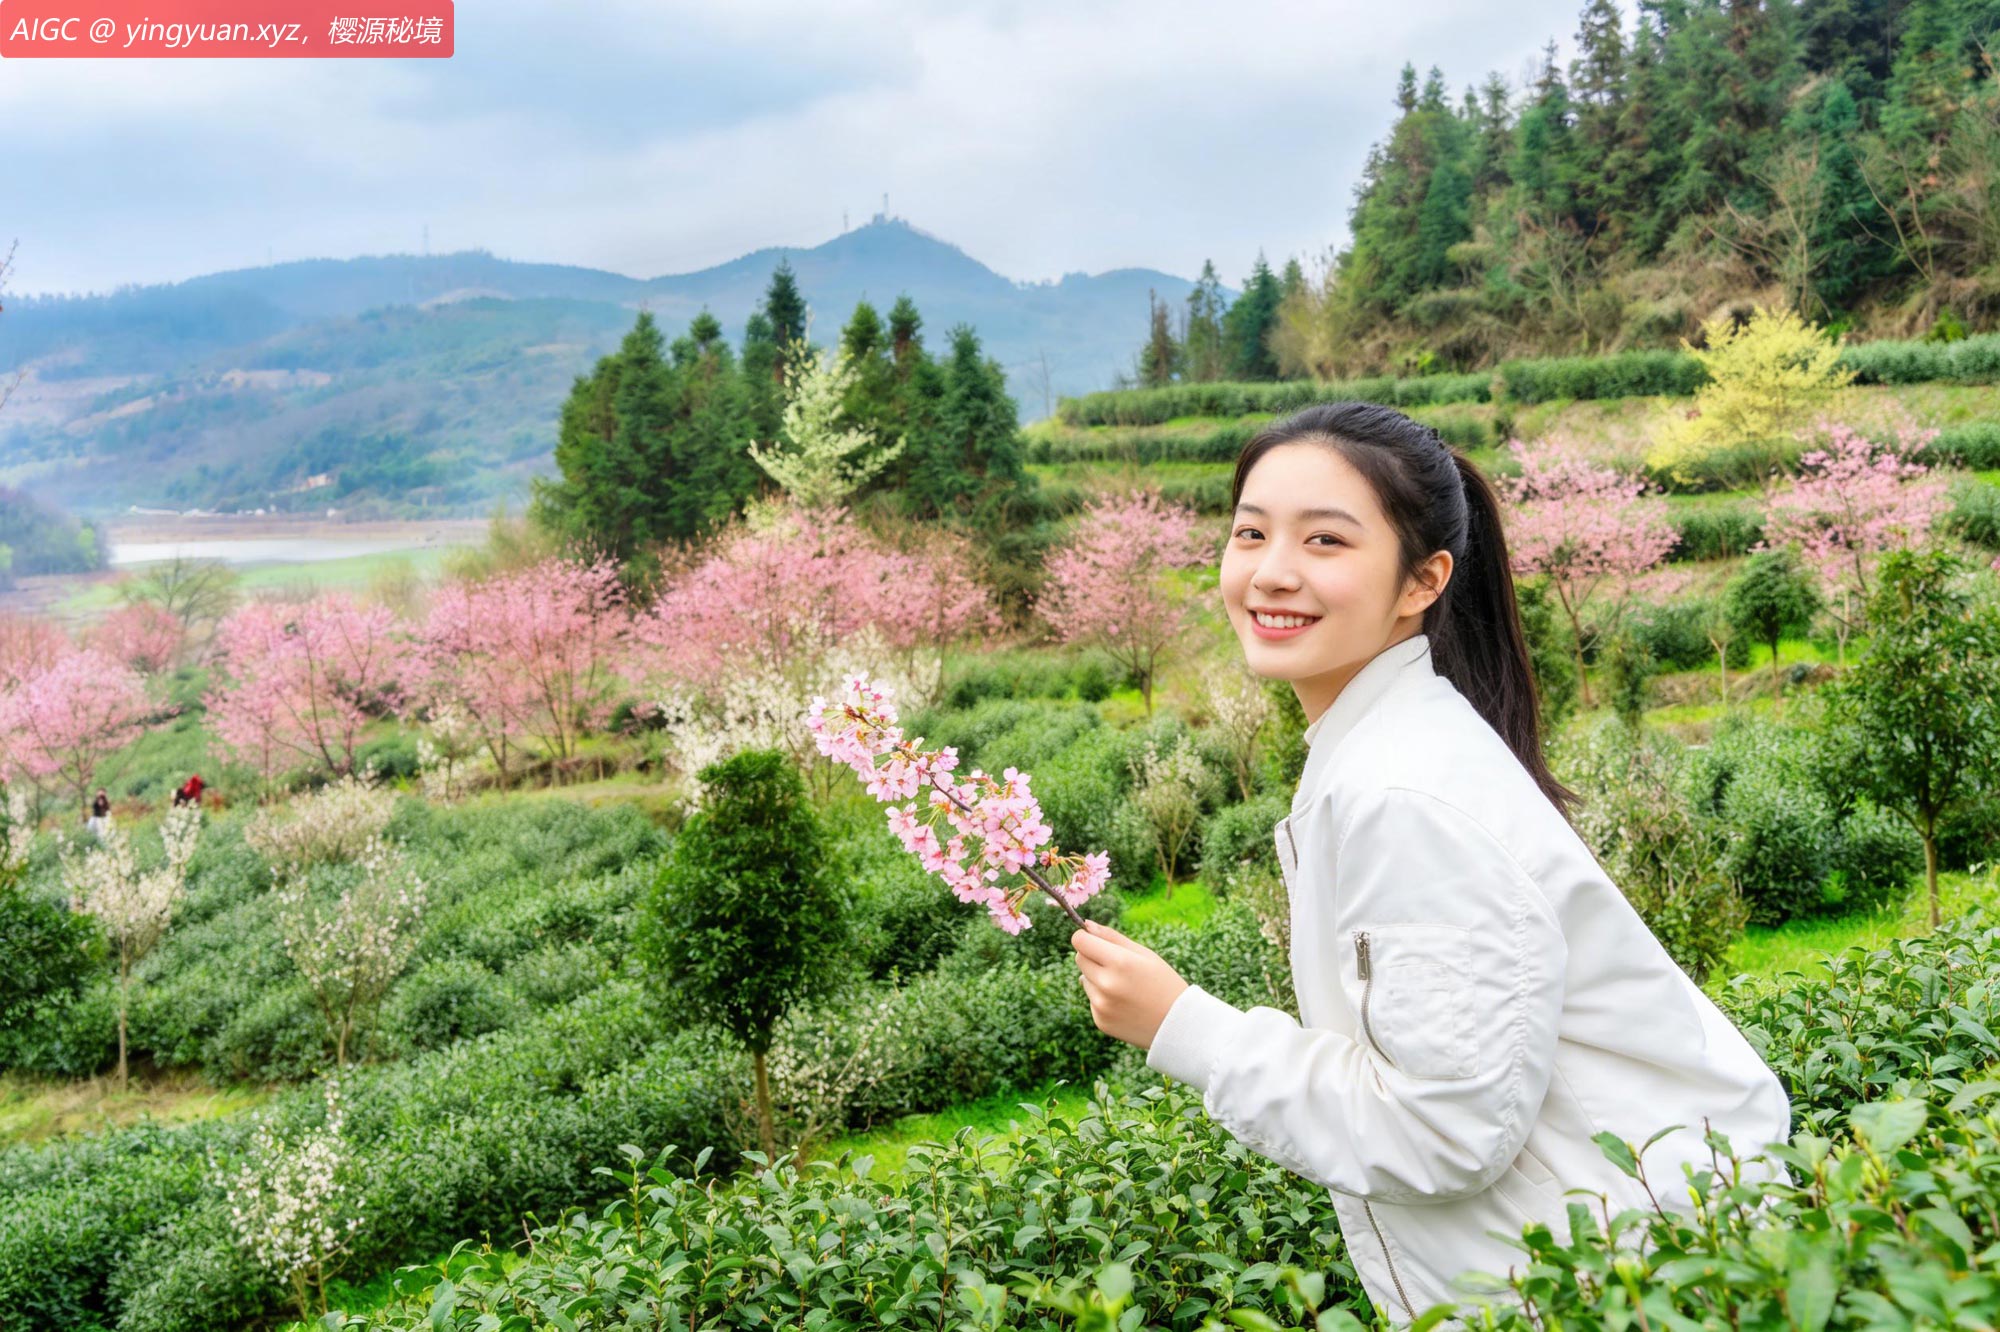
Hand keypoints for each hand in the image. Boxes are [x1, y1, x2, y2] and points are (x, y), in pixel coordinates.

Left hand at [1070, 920, 1188, 1050]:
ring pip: (1084, 979)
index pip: (1079, 941)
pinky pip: (1092, 1000)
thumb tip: (1086, 925)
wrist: (1177, 1024)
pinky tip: (1124, 1004)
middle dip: (1092, 957)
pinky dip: (1103, 999)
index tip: (1094, 941)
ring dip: (1097, 979)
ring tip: (1125, 988)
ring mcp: (1102, 1005)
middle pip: (1079, 959)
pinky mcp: (1100, 1020)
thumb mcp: (1144, 954)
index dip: (1085, 938)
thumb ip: (1112, 937)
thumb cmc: (1163, 982)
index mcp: (1119, 962)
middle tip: (1117, 965)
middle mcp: (1106, 984)